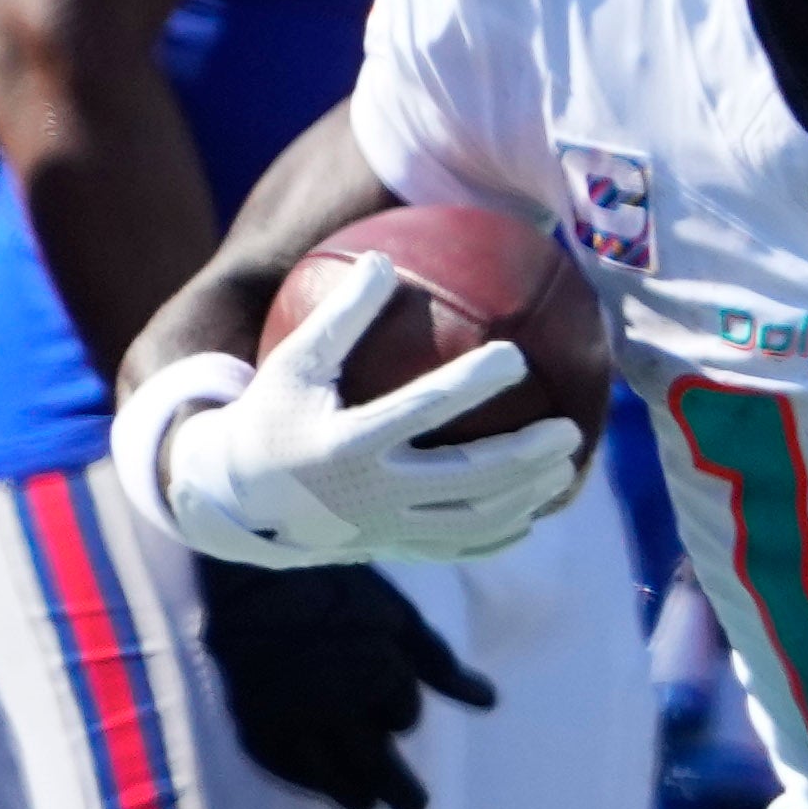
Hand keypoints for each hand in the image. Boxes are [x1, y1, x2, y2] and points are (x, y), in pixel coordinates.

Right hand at [133, 254, 580, 570]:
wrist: (237, 501)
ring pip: (472, 522)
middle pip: (466, 481)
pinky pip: (456, 548)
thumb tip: (382, 259)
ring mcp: (385, 529)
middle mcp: (371, 493)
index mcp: (347, 444)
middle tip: (570, 430)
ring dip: (525, 498)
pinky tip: (532, 514)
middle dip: (524, 458)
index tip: (517, 356)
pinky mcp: (392, 549)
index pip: (422, 411)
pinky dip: (498, 535)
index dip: (471, 383)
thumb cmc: (271, 417)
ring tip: (564, 469)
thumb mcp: (294, 364)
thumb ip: (340, 316)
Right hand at [194, 555, 497, 808]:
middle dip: (396, 790)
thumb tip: (489, 702)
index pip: (402, 716)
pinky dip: (299, 777)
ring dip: (349, 793)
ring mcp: (293, 721)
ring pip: (328, 774)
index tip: (398, 715)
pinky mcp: (253, 723)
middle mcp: (337, 709)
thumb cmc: (338, 591)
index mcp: (379, 678)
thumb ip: (442, 667)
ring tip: (364, 806)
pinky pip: (279, 764)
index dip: (400, 712)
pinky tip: (314, 783)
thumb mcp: (400, 621)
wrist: (256, 574)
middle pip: (373, 764)